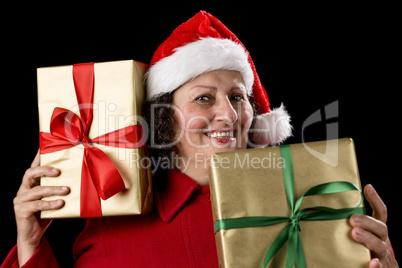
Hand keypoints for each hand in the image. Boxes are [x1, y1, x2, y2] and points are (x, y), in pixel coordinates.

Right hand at [13, 150, 69, 265]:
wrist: (33, 236)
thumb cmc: (45, 214)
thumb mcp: (52, 198)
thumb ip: (58, 188)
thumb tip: (78, 178)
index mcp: (30, 184)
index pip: (34, 166)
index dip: (38, 157)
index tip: (45, 147)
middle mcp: (23, 189)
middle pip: (30, 173)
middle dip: (45, 170)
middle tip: (59, 171)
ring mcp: (20, 200)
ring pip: (36, 190)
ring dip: (52, 189)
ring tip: (66, 190)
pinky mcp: (21, 211)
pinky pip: (37, 205)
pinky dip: (49, 203)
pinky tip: (60, 203)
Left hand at [350, 184, 398, 267]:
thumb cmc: (363, 248)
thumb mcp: (360, 233)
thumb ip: (351, 223)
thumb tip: (329, 206)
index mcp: (377, 230)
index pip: (380, 213)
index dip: (375, 200)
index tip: (367, 187)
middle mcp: (381, 240)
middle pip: (380, 228)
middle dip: (367, 222)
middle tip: (352, 218)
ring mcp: (381, 255)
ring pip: (380, 246)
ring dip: (368, 239)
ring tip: (355, 233)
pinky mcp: (378, 267)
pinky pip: (379, 267)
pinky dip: (375, 266)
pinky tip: (371, 263)